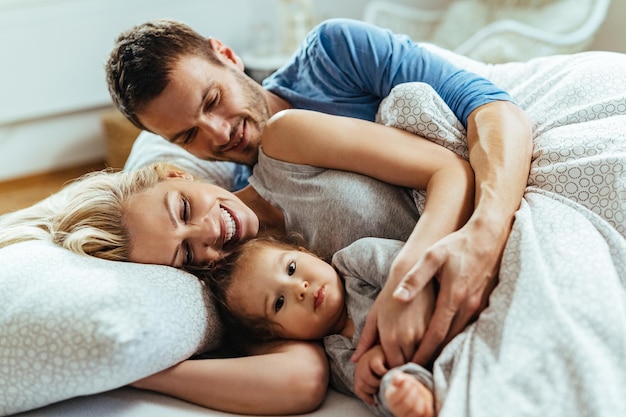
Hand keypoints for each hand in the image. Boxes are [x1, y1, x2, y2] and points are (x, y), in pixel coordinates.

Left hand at [352, 262, 435, 368]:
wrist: (411, 271)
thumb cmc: (389, 294)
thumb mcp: (374, 315)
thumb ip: (365, 339)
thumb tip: (354, 360)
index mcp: (391, 339)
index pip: (394, 366)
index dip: (394, 366)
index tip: (393, 360)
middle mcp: (409, 339)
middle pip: (410, 363)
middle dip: (407, 361)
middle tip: (404, 352)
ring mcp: (425, 333)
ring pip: (425, 355)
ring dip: (420, 353)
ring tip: (415, 344)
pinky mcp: (438, 324)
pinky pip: (437, 344)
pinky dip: (432, 345)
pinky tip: (426, 337)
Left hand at [353, 345, 387, 404]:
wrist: (393, 341)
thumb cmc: (389, 360)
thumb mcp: (377, 374)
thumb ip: (373, 384)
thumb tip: (372, 401)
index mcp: (360, 369)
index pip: (358, 389)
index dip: (367, 398)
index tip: (376, 401)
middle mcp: (360, 363)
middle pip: (362, 386)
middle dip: (374, 390)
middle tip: (384, 386)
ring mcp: (367, 358)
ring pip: (369, 379)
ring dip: (380, 383)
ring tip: (388, 379)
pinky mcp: (376, 353)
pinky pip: (378, 369)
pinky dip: (385, 373)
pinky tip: (391, 371)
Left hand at [402, 225, 500, 365]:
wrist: (488, 236)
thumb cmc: (457, 245)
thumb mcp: (432, 257)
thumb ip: (414, 278)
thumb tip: (397, 297)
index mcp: (453, 297)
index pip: (435, 334)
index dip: (423, 351)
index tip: (411, 365)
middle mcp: (468, 306)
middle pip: (448, 339)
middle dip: (432, 355)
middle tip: (416, 368)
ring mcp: (478, 306)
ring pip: (458, 334)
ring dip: (444, 347)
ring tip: (427, 359)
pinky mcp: (484, 302)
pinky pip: (467, 325)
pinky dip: (455, 336)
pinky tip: (445, 340)